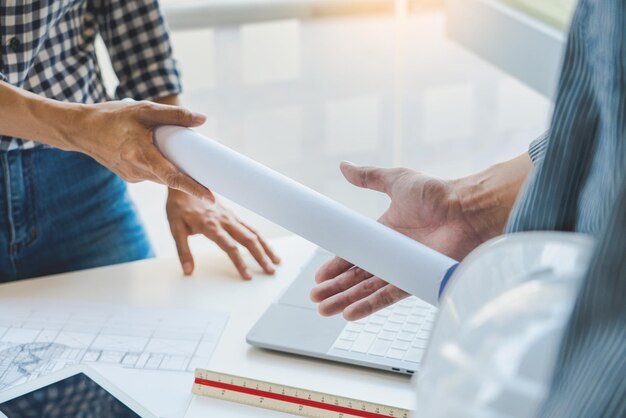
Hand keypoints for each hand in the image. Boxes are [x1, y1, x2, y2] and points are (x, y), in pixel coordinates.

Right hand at [71, 100, 213, 200]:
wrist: (80, 129)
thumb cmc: (112, 116)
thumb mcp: (144, 109)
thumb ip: (174, 115)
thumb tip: (203, 120)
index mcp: (141, 155)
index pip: (172, 176)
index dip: (193, 187)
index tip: (211, 196)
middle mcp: (137, 171)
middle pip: (171, 178)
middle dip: (191, 178)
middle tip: (212, 174)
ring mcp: (132, 176)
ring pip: (162, 177)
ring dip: (176, 171)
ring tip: (190, 161)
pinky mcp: (129, 176)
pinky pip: (152, 174)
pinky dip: (162, 167)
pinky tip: (162, 155)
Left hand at [166, 188, 280, 278]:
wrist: (184, 182)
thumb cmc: (179, 207)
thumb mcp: (175, 229)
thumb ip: (183, 251)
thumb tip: (188, 271)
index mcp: (210, 226)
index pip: (230, 247)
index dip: (240, 262)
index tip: (248, 276)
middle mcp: (225, 220)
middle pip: (248, 240)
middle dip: (261, 257)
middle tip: (271, 271)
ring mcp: (231, 217)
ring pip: (253, 233)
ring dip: (266, 247)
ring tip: (276, 261)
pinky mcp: (233, 215)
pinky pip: (250, 227)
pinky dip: (261, 239)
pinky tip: (266, 247)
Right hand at [310, 161, 499, 320]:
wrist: (468, 210)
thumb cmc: (437, 193)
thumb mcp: (396, 181)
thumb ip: (368, 177)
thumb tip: (343, 166)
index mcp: (385, 233)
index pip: (354, 254)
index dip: (336, 265)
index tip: (319, 275)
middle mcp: (392, 253)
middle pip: (357, 276)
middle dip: (335, 288)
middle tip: (315, 298)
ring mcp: (403, 268)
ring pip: (368, 290)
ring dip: (345, 300)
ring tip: (324, 310)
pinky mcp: (415, 280)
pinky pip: (388, 296)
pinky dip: (368, 306)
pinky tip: (350, 314)